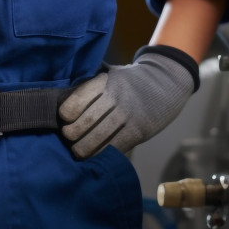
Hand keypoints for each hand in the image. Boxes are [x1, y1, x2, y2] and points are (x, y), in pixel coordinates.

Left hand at [59, 49, 195, 158]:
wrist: (165, 82)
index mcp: (105, 81)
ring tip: (77, 150)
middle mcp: (116, 97)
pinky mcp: (138, 131)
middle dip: (71, 134)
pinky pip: (114, 147)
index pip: (78, 99)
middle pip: (85, 122)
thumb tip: (63, 94)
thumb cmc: (130, 80)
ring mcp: (128, 115)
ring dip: (82, 148)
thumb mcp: (111, 74)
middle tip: (68, 137)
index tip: (64, 119)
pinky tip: (94, 155)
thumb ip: (91, 83)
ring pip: (97, 138)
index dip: (66, 113)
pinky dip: (101, 154)